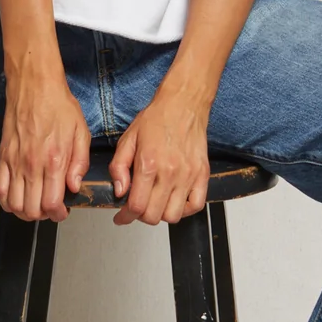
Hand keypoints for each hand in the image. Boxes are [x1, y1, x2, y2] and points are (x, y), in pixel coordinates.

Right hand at [0, 73, 89, 221]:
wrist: (34, 87)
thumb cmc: (58, 105)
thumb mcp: (81, 132)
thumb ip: (79, 163)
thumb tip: (75, 186)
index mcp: (54, 161)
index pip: (52, 204)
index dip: (58, 214)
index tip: (62, 211)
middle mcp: (32, 165)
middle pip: (31, 210)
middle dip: (42, 216)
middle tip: (49, 209)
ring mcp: (15, 162)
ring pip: (14, 204)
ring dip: (24, 212)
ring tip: (34, 205)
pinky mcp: (3, 157)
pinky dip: (6, 200)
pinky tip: (17, 197)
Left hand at [107, 88, 210, 225]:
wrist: (183, 104)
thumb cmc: (157, 118)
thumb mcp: (128, 139)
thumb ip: (119, 167)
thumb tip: (119, 191)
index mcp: (148, 164)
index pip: (136, 206)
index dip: (125, 217)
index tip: (122, 217)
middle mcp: (170, 172)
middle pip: (153, 216)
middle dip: (141, 216)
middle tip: (137, 208)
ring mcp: (188, 175)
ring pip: (174, 216)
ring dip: (161, 215)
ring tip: (156, 203)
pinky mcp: (202, 175)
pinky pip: (196, 206)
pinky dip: (184, 210)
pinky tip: (175, 201)